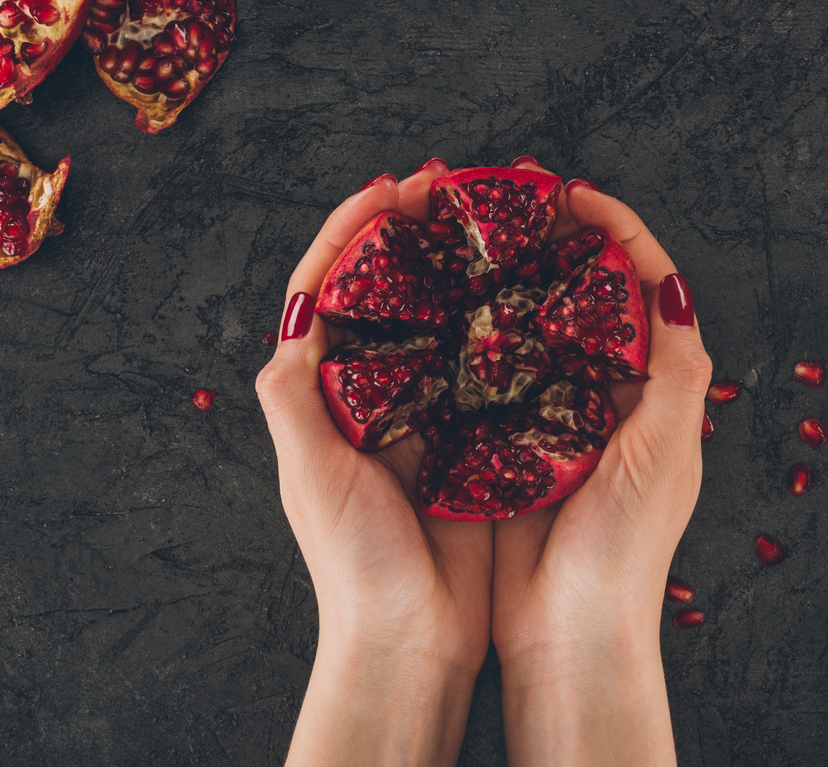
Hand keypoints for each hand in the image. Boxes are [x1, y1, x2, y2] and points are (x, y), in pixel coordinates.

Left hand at [255, 161, 491, 766]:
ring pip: (446, 319)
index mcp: (327, 393)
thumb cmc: (355, 565)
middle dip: (420, 235)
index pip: (331, 287)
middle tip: (457, 189)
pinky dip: (506, 327)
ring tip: (501, 225)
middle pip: (394, 291)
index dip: (358, 230)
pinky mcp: (475, 439)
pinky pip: (490, 367)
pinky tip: (533, 297)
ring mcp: (429, 413)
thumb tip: (300, 313)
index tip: (395, 188)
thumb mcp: (312, 476)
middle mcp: (377, 394)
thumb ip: (294, 397)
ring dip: (468, 270)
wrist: (412, 639)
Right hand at [491, 165, 712, 765]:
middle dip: (547, 240)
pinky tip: (438, 302)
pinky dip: (467, 331)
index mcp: (652, 388)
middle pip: (579, 294)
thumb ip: (677, 369)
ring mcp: (549, 416)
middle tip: (504, 198)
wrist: (569, 637)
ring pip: (527, 323)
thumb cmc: (625, 553)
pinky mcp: (502, 442)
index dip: (609, 229)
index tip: (568, 193)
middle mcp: (602, 394)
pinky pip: (485, 369)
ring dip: (502, 277)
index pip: (640, 283)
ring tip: (466, 234)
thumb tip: (671, 283)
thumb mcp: (666, 454)